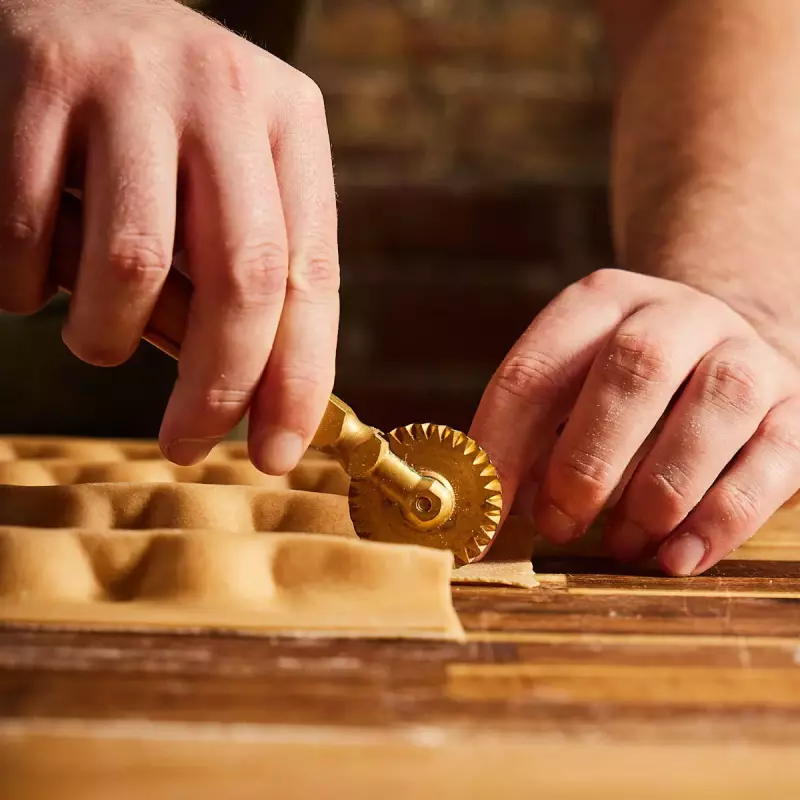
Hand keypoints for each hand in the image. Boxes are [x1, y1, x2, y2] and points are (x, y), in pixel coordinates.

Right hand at [0, 0, 338, 473]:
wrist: (64, 0)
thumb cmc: (157, 130)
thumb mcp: (224, 186)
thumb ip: (240, 279)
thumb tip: (259, 404)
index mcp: (289, 123)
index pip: (310, 276)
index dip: (296, 378)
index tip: (275, 452)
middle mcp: (225, 92)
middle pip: (244, 276)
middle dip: (216, 385)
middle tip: (185, 444)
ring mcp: (133, 77)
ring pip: (134, 262)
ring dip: (108, 335)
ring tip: (96, 337)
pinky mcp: (41, 73)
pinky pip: (31, 228)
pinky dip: (28, 283)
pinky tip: (36, 275)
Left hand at [470, 269, 799, 575]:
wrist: (731, 348)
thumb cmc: (632, 387)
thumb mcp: (573, 388)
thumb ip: (534, 438)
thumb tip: (492, 511)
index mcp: (600, 302)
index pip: (535, 369)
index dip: (499, 447)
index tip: (482, 515)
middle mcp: (676, 314)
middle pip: (632, 368)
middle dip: (586, 462)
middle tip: (559, 524)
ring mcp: (745, 354)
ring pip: (713, 406)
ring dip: (657, 492)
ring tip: (622, 543)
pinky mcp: (798, 406)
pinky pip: (772, 460)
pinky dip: (722, 518)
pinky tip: (678, 558)